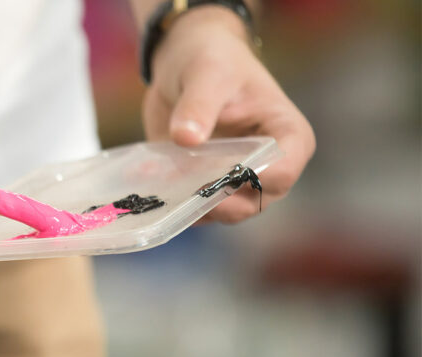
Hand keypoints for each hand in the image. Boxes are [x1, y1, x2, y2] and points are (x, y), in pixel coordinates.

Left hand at [142, 6, 314, 222]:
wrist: (183, 64)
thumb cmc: (211, 60)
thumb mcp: (206, 74)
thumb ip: (199, 105)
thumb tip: (186, 138)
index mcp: (286, 135)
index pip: (285, 170)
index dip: (259, 180)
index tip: (225, 176)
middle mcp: (267, 165)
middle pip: (255, 202)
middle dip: (223, 204)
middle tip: (191, 194)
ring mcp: (234, 179)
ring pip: (223, 212)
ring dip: (196, 210)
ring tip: (169, 196)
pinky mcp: (204, 185)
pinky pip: (194, 209)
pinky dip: (175, 207)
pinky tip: (153, 196)